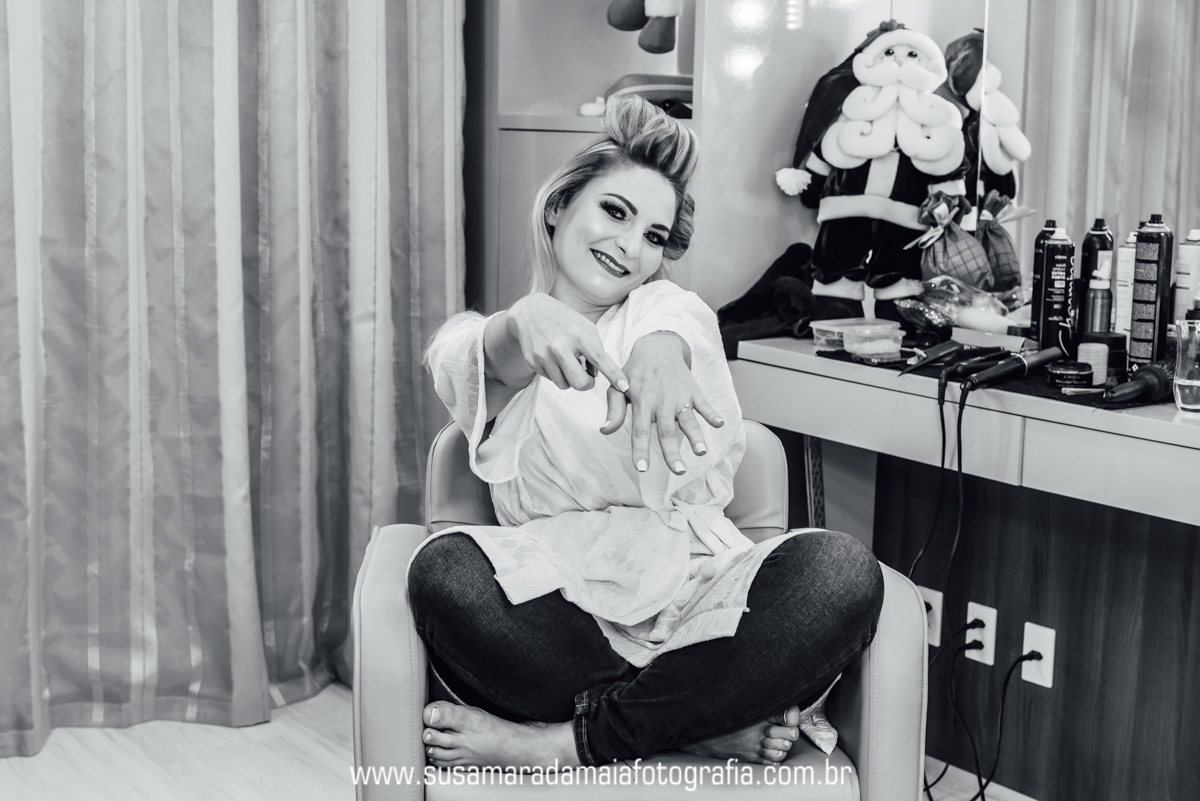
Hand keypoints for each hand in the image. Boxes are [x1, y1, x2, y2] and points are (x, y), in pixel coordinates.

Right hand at [504, 293, 628, 392]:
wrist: (531, 311)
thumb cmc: (564, 319)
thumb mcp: (584, 327)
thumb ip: (596, 349)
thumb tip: (597, 375)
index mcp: (579, 335)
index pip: (600, 359)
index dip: (613, 375)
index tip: (624, 387)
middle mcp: (561, 346)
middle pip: (580, 383)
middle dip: (587, 384)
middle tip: (587, 377)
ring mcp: (545, 355)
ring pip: (564, 384)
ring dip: (570, 379)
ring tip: (568, 362)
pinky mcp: (533, 361)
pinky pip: (551, 379)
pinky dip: (556, 373)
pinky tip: (553, 358)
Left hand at [600, 332, 723, 473]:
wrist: (657, 347)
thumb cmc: (634, 372)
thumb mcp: (618, 387)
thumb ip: (614, 410)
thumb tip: (604, 430)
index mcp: (641, 403)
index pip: (640, 431)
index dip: (641, 450)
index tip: (642, 468)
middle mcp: (661, 401)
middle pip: (666, 431)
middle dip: (672, 452)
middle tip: (678, 471)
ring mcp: (679, 396)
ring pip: (688, 419)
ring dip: (695, 435)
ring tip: (701, 451)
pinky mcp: (693, 390)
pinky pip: (704, 403)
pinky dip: (712, 413)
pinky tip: (720, 423)